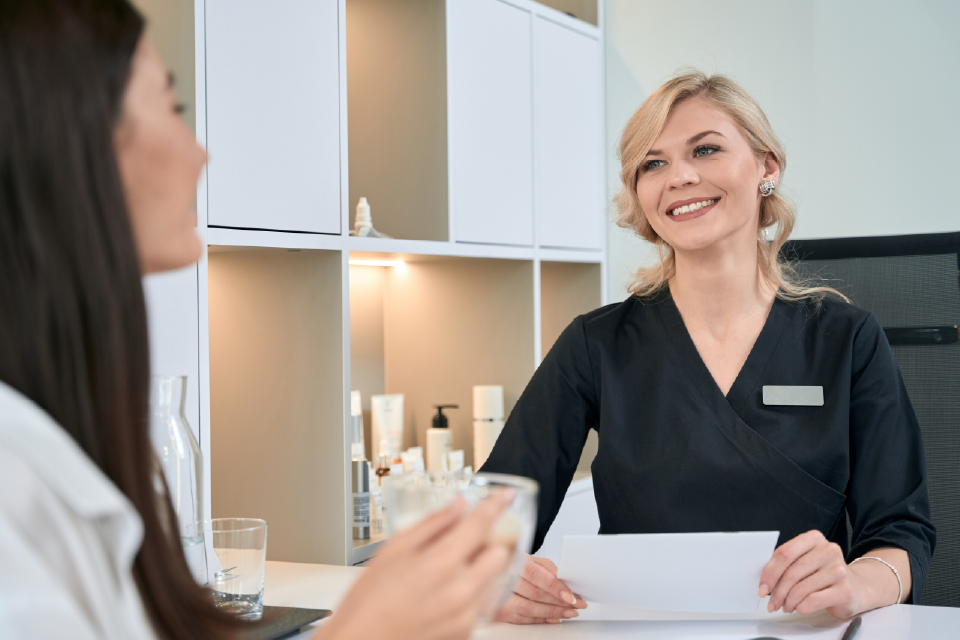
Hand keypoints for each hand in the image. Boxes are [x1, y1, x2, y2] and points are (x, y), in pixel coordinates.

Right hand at [316, 490, 513, 639]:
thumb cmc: (369, 601)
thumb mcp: (393, 550)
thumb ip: (431, 524)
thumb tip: (456, 506)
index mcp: (440, 564)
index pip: (481, 525)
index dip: (496, 504)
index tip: (504, 496)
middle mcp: (459, 591)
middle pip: (499, 554)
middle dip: (489, 542)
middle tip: (470, 540)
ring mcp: (465, 615)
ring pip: (494, 580)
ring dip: (481, 569)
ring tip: (450, 571)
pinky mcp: (465, 633)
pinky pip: (481, 604)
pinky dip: (471, 593)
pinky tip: (445, 593)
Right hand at [495, 555, 586, 623]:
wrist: (491, 568)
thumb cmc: (514, 563)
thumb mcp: (531, 558)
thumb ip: (548, 568)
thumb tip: (565, 581)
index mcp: (514, 561)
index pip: (537, 576)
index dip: (556, 588)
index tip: (571, 596)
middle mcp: (504, 578)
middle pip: (535, 594)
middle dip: (559, 602)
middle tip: (576, 605)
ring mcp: (498, 596)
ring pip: (528, 609)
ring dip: (551, 613)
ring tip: (568, 613)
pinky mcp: (497, 610)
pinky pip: (520, 619)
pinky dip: (539, 620)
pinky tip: (552, 618)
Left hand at [759, 530, 861, 617]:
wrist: (856, 587)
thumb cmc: (822, 573)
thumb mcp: (805, 560)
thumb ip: (786, 564)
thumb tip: (764, 581)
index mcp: (814, 538)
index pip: (784, 553)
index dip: (769, 573)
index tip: (762, 587)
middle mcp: (828, 550)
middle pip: (791, 573)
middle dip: (777, 592)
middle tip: (771, 602)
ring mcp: (838, 569)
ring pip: (800, 589)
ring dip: (788, 602)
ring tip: (785, 606)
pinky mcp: (844, 589)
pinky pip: (812, 601)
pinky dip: (801, 607)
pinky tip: (799, 608)